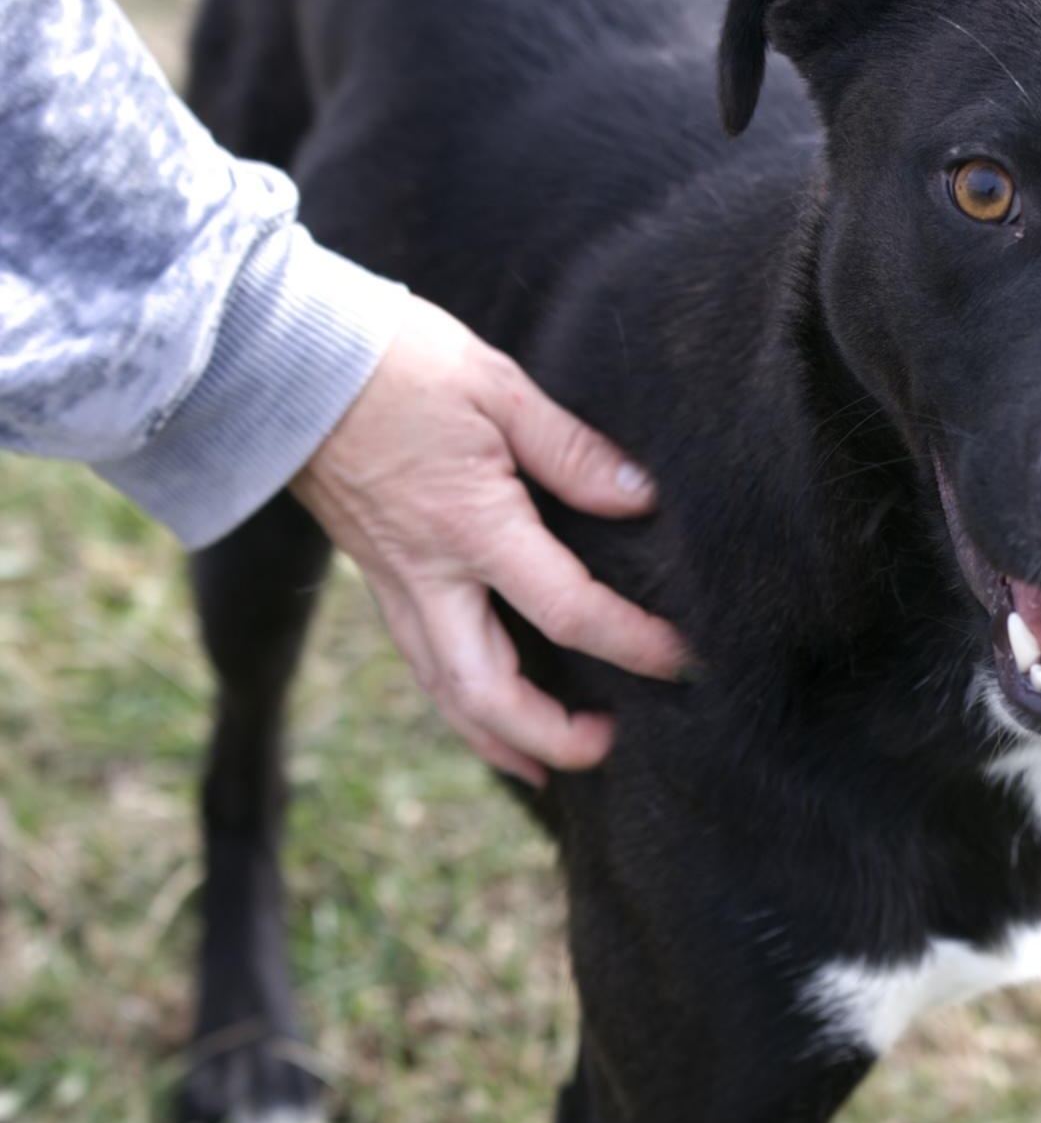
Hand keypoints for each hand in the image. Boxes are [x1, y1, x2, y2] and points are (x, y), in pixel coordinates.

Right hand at [291, 295, 687, 784]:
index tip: (681, 658)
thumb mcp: (497, 387)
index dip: (632, 643)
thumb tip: (640, 497)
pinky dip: (461, 701)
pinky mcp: (375, 577)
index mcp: (470, 528)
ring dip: (499, 738)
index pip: (568, 612)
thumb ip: (572, 451)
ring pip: (445, 692)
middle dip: (550, 737)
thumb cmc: (391, 360)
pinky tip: (488, 703)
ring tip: (548, 764)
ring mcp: (392, 584)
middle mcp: (427, 575)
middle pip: (487, 694)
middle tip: (608, 745)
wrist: (277, 358)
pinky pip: (422, 661)